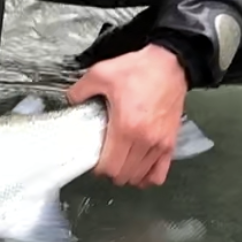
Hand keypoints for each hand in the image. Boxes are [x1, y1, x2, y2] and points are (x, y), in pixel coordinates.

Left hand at [68, 44, 188, 188]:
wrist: (170, 64)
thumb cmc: (139, 69)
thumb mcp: (102, 73)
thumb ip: (81, 89)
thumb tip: (71, 101)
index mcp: (126, 127)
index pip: (110, 166)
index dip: (99, 168)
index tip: (95, 160)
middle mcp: (144, 140)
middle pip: (124, 175)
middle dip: (111, 172)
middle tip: (105, 160)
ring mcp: (160, 144)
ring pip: (140, 177)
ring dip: (128, 175)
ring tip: (121, 163)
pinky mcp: (170, 142)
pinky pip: (160, 173)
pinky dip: (148, 177)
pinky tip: (140, 171)